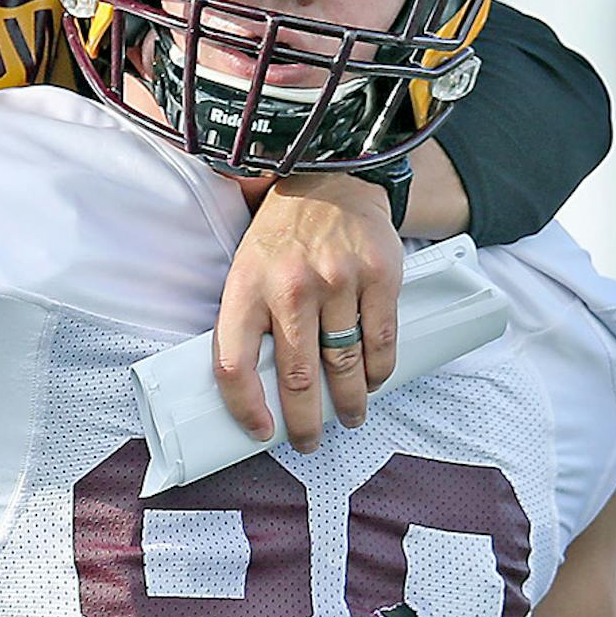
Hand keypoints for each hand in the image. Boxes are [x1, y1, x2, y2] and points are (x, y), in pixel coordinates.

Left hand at [215, 173, 402, 451]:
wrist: (330, 176)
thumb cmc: (283, 237)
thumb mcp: (247, 269)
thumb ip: (250, 321)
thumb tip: (257, 388)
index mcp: (246, 287)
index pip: (234, 364)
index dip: (245, 408)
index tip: (260, 433)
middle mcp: (290, 286)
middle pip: (296, 376)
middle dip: (305, 421)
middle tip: (309, 441)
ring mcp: (337, 280)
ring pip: (344, 364)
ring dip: (348, 402)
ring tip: (348, 417)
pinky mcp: (378, 275)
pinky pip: (381, 340)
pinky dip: (379, 370)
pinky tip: (373, 381)